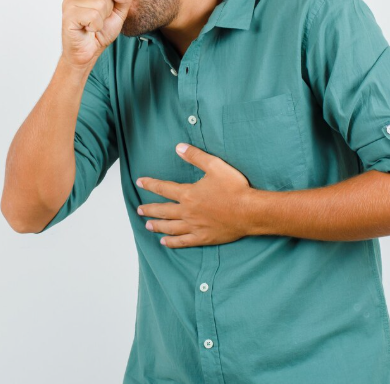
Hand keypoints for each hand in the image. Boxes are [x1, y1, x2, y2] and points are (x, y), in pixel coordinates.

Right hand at [60, 0, 132, 68]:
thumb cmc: (101, 31)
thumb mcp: (119, 10)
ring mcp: (68, 2)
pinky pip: (93, 15)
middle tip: (96, 20)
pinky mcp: (68, 14)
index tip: (102, 11)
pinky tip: (87, 29)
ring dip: (101, 20)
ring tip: (91, 25)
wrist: (88, 51)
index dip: (112, 0)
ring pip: (100, 3)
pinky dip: (95, 26)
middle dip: (106, 11)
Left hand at [135, 143, 255, 248]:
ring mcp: (194, 226)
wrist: (250, 211)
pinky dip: (172, 242)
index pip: (163, 188)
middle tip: (139, 210)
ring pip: (170, 227)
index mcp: (188, 194)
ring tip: (147, 225)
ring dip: (157, 226)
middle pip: (163, 211)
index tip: (139, 182)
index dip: (150, 184)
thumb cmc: (234, 188)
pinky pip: (183, 241)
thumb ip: (195, 156)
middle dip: (150, 209)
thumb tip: (178, 147)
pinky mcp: (204, 237)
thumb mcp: (215, 166)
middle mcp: (187, 212)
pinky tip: (164, 242)